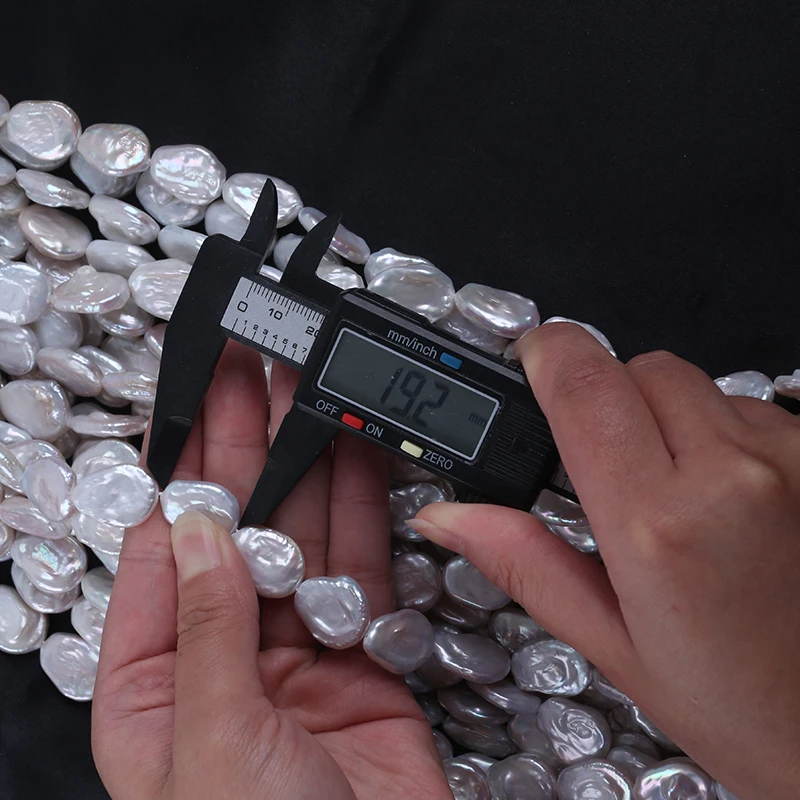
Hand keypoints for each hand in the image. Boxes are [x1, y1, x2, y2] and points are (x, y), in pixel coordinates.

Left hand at [92, 342, 449, 799]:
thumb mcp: (214, 741)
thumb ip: (210, 626)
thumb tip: (198, 532)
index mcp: (153, 682)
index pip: (159, 553)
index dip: (176, 474)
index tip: (194, 409)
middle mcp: (223, 657)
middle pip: (234, 531)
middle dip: (242, 451)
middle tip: (253, 377)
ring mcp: (295, 652)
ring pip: (300, 538)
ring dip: (304, 468)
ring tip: (306, 398)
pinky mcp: (359, 654)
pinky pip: (356, 568)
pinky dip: (360, 514)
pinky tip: (354, 462)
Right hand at [413, 323, 799, 799]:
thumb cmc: (740, 704)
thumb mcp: (611, 642)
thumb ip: (522, 561)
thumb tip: (449, 517)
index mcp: (660, 526)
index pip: (585, 385)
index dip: (546, 353)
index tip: (532, 360)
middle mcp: (734, 475)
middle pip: (637, 369)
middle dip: (604, 396)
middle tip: (602, 461)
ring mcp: (791, 458)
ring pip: (694, 384)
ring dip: (665, 417)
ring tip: (673, 493)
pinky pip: (747, 408)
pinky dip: (720, 434)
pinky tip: (724, 496)